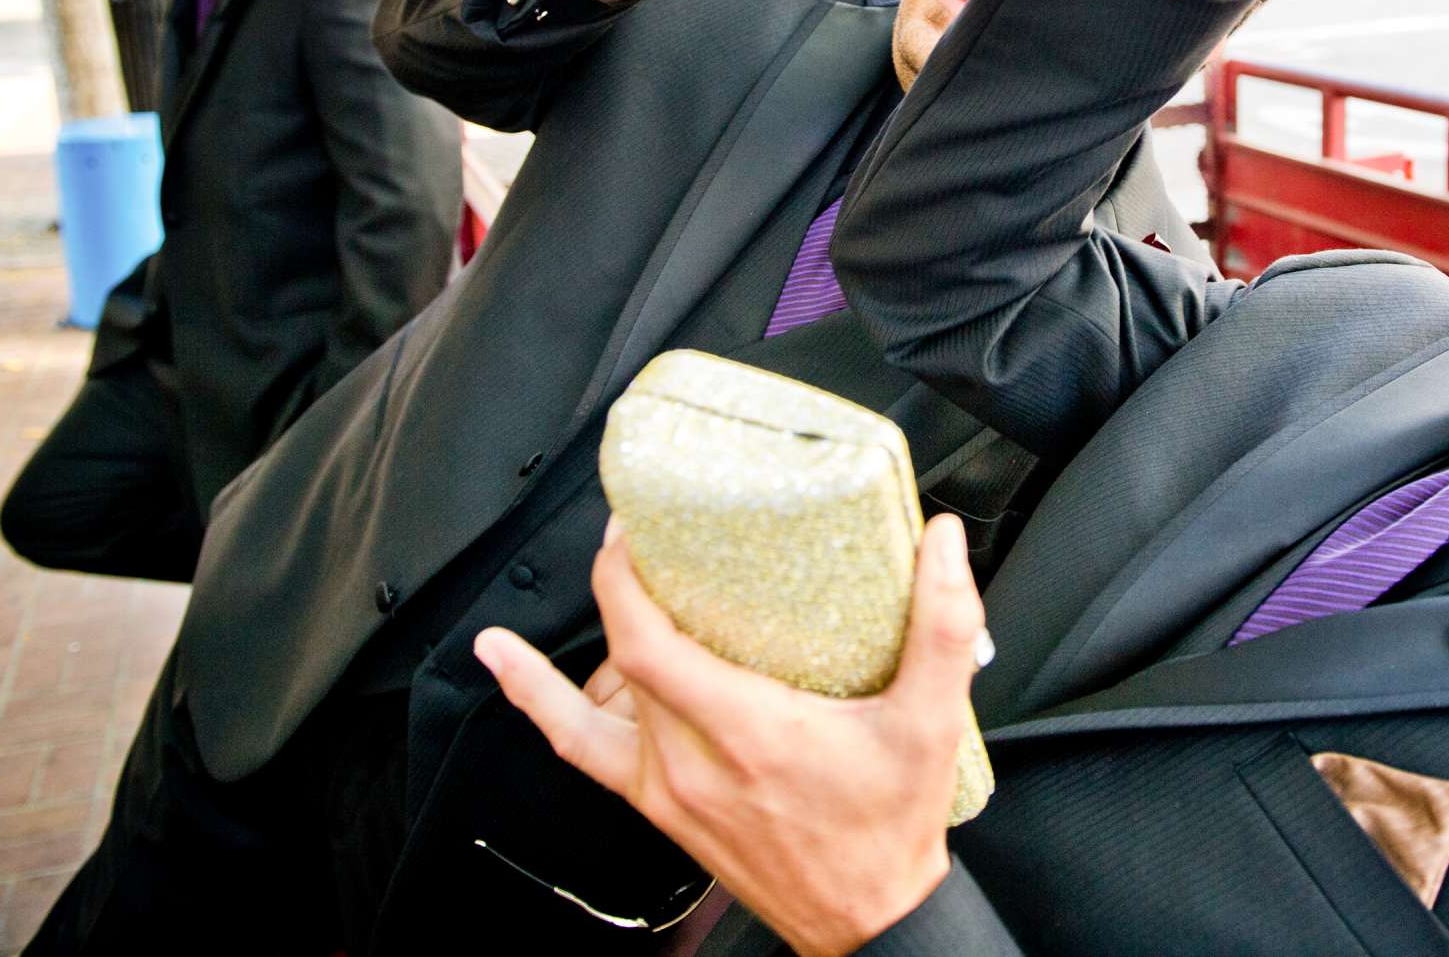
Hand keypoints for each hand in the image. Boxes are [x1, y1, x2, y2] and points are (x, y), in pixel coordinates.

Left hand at [475, 514, 985, 956]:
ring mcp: (665, 789)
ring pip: (596, 697)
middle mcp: (691, 764)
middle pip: (623, 658)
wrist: (866, 919)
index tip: (632, 530)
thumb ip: (943, 627)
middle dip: (626, 585)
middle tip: (651, 532)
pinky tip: (505, 663)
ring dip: (601, 631)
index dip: (624, 579)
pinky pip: (576, 746)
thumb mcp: (930, 723)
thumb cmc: (888, 829)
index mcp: (748, 734)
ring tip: (619, 573)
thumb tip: (943, 545)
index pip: (646, 645)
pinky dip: (535, 700)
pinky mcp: (656, 806)